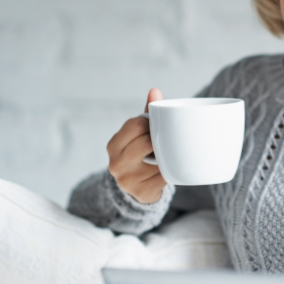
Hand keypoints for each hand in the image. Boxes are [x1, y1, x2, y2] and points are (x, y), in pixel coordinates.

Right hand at [107, 88, 166, 203]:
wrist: (136, 188)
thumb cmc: (139, 153)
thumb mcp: (138, 134)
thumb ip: (147, 114)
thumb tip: (155, 90)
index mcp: (113, 145)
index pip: (136, 125)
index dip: (150, 124)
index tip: (154, 128)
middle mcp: (116, 163)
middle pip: (146, 142)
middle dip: (158, 140)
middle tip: (162, 141)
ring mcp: (128, 180)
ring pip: (159, 159)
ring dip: (166, 156)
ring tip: (164, 155)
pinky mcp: (142, 193)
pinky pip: (165, 176)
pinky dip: (171, 171)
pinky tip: (167, 169)